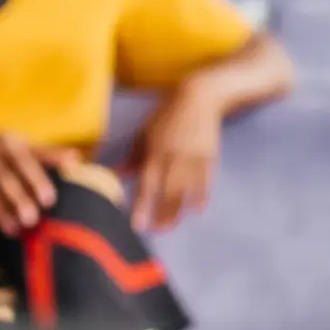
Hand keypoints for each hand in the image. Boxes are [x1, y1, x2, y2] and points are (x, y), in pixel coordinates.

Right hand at [0, 127, 69, 234]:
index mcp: (6, 143)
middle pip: (3, 180)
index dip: (36, 180)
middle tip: (32, 219)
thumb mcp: (15, 143)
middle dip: (18, 200)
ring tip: (13, 229)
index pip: (23, 161)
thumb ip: (46, 153)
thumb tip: (77, 160)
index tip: (49, 199)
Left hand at [120, 85, 227, 230]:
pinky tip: (197, 210)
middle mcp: (174, 158)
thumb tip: (119, 173)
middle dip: (162, 214)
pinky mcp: (210, 157)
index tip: (137, 224)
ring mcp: (194, 159)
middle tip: (156, 231)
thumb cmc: (168, 114)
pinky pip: (206, 181)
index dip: (142, 205)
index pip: (147, 184)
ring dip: (178, 210)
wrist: (200, 98)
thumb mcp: (146, 131)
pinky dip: (202, 196)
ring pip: (186, 191)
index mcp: (156, 152)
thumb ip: (135, 155)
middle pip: (168, 193)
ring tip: (171, 225)